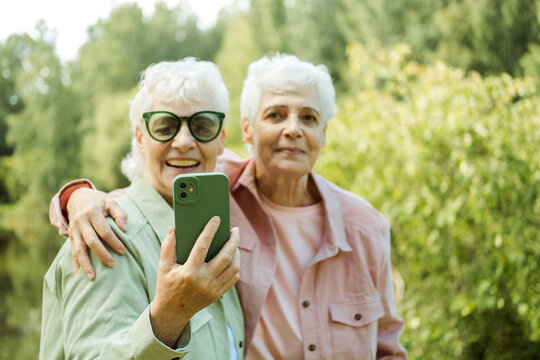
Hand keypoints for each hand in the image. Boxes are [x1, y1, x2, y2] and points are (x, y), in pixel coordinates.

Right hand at [67, 187, 127, 279]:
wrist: (77, 197)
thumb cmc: (99, 201)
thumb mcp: (110, 202)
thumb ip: (120, 214)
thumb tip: (125, 230)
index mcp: (92, 212)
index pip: (104, 230)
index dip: (114, 241)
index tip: (123, 251)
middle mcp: (81, 222)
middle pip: (91, 241)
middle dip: (101, 254)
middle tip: (112, 264)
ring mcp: (73, 230)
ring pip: (78, 249)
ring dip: (85, 264)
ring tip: (92, 277)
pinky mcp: (70, 236)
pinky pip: (72, 251)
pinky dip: (75, 264)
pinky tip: (78, 275)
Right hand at [150, 217, 239, 346]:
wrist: (172, 313)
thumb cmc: (167, 285)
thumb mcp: (163, 266)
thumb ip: (168, 247)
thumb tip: (173, 228)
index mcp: (189, 272)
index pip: (202, 245)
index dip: (210, 230)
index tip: (217, 218)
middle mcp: (203, 281)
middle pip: (225, 257)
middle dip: (233, 241)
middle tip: (235, 230)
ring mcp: (212, 289)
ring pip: (233, 268)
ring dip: (237, 253)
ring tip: (234, 243)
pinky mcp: (217, 294)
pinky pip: (233, 278)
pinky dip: (235, 266)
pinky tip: (233, 257)